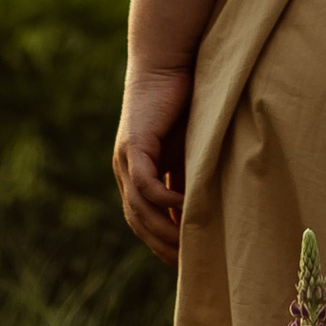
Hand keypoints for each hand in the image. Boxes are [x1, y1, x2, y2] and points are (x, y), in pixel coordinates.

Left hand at [114, 59, 192, 264]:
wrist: (168, 61)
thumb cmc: (182, 98)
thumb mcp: (187, 146)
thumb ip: (188, 174)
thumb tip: (200, 209)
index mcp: (135, 170)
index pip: (142, 218)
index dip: (159, 241)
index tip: (183, 261)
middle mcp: (125, 168)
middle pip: (137, 220)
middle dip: (160, 244)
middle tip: (185, 265)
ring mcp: (126, 158)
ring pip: (139, 207)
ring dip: (162, 229)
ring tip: (187, 243)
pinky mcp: (134, 145)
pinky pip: (145, 184)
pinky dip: (164, 200)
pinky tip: (185, 208)